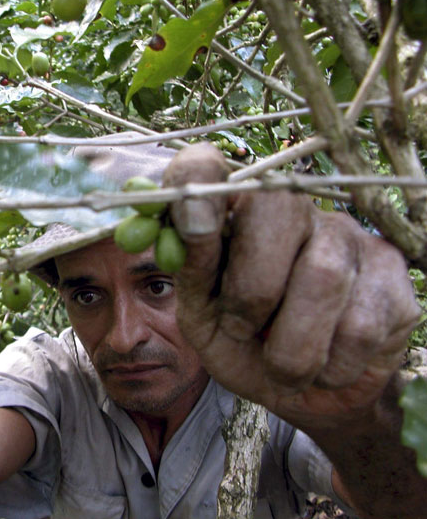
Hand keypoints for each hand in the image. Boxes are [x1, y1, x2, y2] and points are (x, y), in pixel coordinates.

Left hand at [163, 143, 420, 429]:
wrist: (305, 393)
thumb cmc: (242, 342)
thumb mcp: (200, 312)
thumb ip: (189, 267)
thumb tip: (167, 222)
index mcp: (232, 211)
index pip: (209, 166)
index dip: (196, 180)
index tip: (189, 218)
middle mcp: (292, 208)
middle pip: (276, 208)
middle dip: (250, 289)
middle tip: (239, 328)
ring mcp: (347, 234)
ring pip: (321, 277)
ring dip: (289, 347)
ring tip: (281, 363)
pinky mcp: (392, 272)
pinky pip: (361, 321)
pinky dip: (330, 365)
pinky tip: (324, 365)